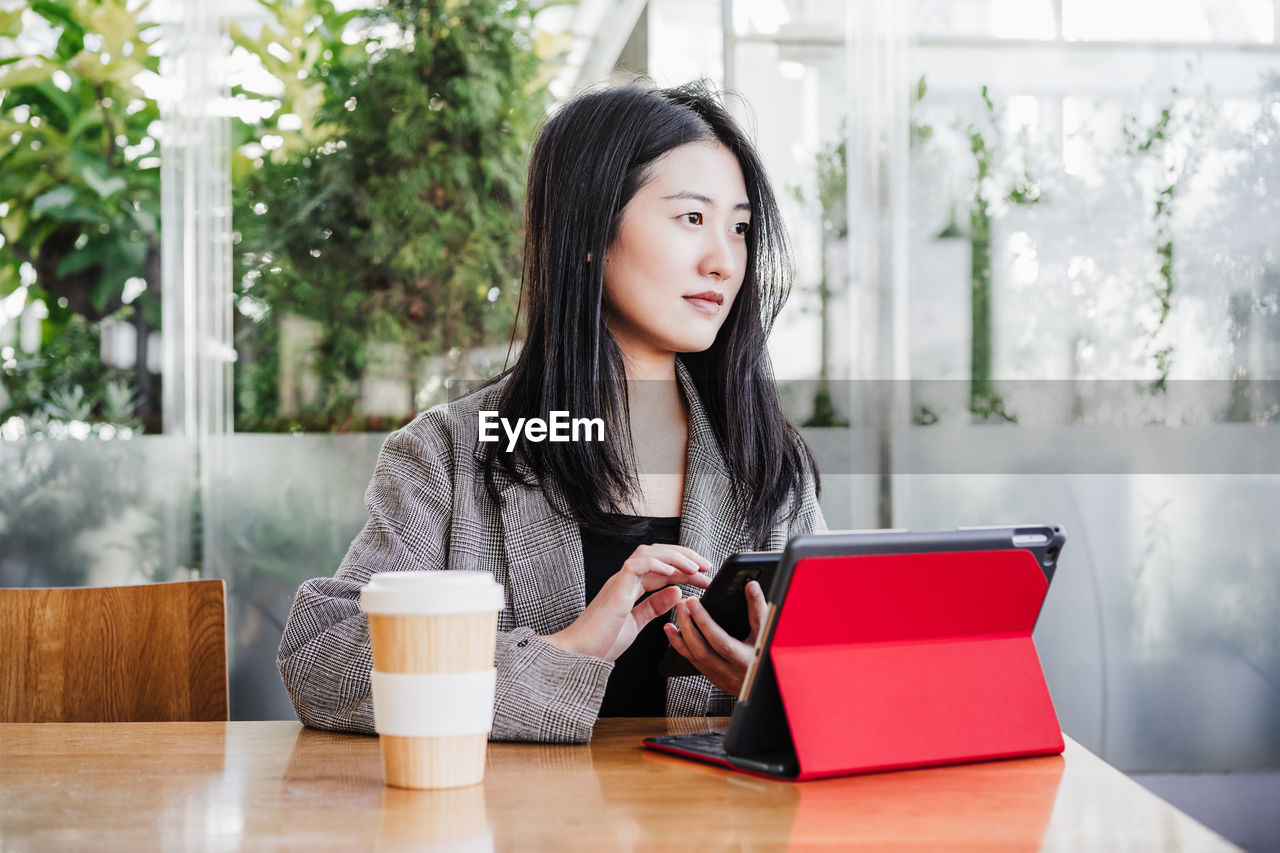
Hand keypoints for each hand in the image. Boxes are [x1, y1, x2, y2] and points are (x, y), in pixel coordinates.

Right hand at [545, 544, 711, 661]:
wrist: (579, 655)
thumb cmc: (601, 642)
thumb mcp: (636, 623)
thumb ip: (654, 606)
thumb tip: (677, 592)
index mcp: (630, 588)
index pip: (662, 569)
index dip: (685, 570)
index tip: (705, 578)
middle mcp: (625, 580)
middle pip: (657, 554)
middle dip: (685, 557)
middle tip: (707, 567)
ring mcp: (619, 581)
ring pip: (649, 553)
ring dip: (675, 557)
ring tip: (695, 567)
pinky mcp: (616, 588)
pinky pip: (637, 565)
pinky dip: (657, 564)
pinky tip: (674, 572)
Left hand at [663, 579, 768, 696]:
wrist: (767, 686)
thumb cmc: (770, 658)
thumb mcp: (767, 634)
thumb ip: (758, 610)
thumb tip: (750, 586)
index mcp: (743, 660)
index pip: (719, 641)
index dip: (704, 622)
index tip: (693, 603)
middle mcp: (728, 671)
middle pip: (700, 650)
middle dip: (687, 625)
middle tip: (681, 605)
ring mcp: (718, 676)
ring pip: (694, 658)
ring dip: (679, 638)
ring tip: (671, 621)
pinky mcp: (713, 676)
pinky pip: (693, 663)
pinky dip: (682, 648)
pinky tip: (676, 636)